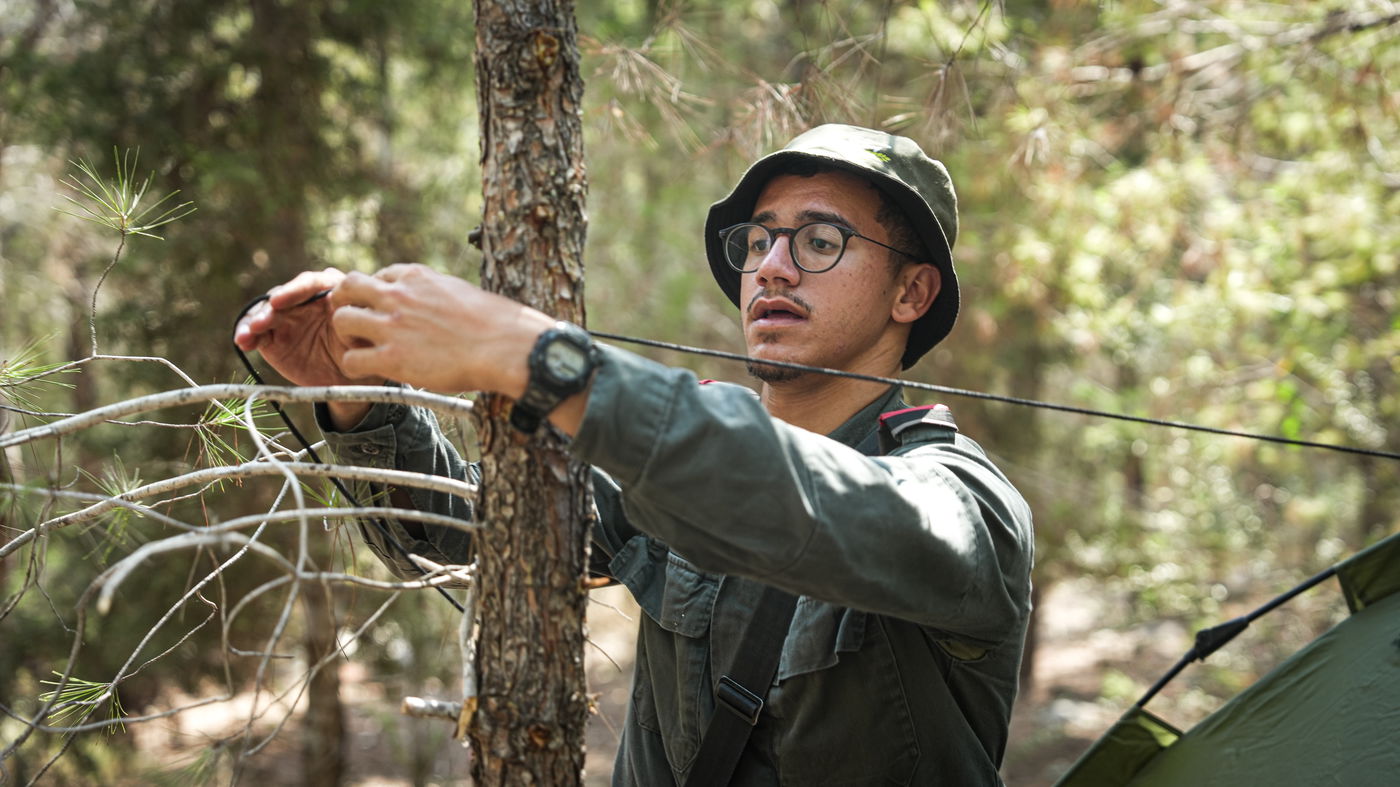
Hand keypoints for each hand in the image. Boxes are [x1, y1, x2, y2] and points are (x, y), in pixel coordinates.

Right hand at [235, 268, 385, 428]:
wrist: (348, 376)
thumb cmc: (360, 351)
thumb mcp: (365, 338)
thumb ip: (358, 325)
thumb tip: (353, 316)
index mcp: (331, 290)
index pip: (312, 283)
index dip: (295, 290)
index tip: (279, 301)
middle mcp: (305, 298)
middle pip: (284, 295)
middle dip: (270, 308)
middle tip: (260, 323)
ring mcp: (286, 315)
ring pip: (265, 311)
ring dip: (254, 322)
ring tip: (247, 336)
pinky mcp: (272, 334)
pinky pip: (255, 331)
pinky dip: (247, 335)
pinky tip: (243, 343)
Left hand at [329, 263, 552, 397]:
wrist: (504, 346)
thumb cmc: (495, 323)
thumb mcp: (461, 292)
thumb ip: (436, 294)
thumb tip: (435, 305)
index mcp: (417, 276)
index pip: (379, 276)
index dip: (377, 294)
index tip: (386, 310)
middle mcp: (399, 296)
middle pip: (348, 287)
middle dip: (346, 303)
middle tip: (356, 321)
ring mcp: (392, 326)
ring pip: (341, 320)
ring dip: (346, 335)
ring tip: (362, 347)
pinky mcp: (392, 358)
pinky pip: (351, 361)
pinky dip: (354, 366)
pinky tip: (369, 371)